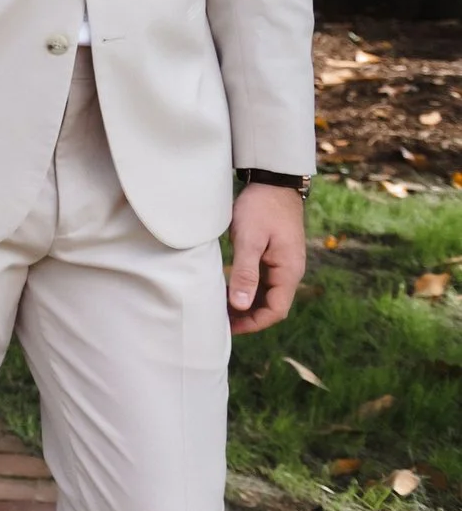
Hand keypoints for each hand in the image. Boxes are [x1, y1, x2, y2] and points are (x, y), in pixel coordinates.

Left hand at [227, 182, 307, 334]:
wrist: (273, 182)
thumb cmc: (261, 208)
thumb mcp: (249, 239)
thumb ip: (245, 272)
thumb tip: (240, 306)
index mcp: (289, 271)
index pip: (276, 310)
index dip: (254, 323)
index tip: (229, 327)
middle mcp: (290, 271)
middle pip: (272, 305)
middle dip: (248, 317)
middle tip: (220, 321)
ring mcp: (283, 264)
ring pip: (267, 294)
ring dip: (247, 304)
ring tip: (220, 308)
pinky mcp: (275, 255)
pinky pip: (264, 280)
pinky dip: (248, 289)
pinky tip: (228, 288)